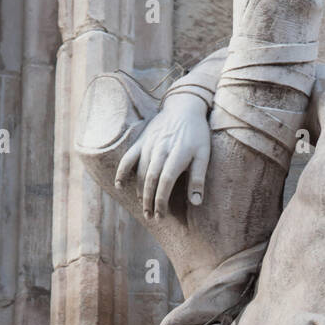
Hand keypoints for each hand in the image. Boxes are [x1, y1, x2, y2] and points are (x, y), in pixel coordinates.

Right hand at [115, 93, 210, 218]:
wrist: (183, 107)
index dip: (161, 199)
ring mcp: (148, 145)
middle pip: (151, 179)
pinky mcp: (141, 142)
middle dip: (149, 200)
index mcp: (177, 154)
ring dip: (140, 192)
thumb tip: (196, 202)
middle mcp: (160, 150)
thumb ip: (198, 178)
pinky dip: (123, 172)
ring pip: (140, 172)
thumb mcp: (204, 154)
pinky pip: (128, 158)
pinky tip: (120, 186)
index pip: (166, 181)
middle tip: (151, 217)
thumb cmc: (197, 134)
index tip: (161, 215)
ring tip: (143, 208)